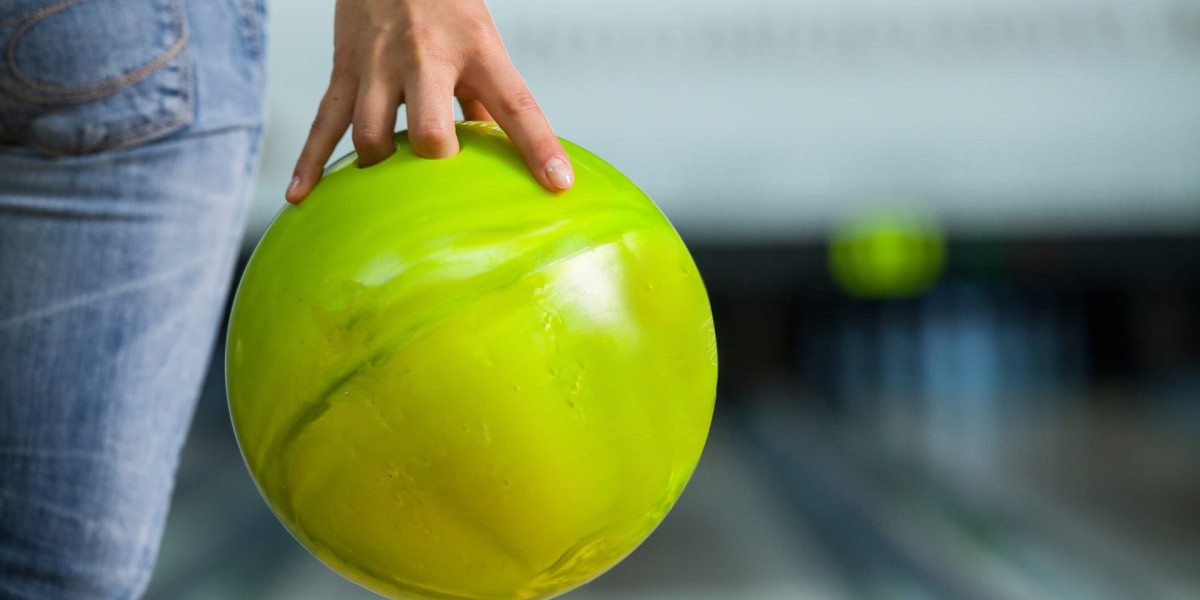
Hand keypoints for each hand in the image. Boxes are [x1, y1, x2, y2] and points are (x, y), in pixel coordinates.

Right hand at [286, 0, 573, 202]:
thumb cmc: (444, 2)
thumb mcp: (480, 39)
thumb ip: (487, 96)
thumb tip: (499, 147)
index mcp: (475, 50)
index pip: (516, 105)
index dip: (539, 147)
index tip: (558, 184)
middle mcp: (426, 57)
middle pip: (427, 130)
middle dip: (433, 161)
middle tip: (439, 181)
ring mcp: (378, 64)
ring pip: (370, 134)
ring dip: (381, 168)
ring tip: (387, 187)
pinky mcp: (344, 68)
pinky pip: (326, 121)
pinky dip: (311, 162)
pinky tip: (302, 195)